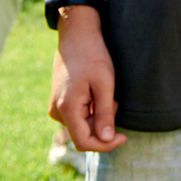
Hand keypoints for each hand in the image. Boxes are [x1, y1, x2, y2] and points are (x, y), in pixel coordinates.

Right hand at [49, 10, 122, 151]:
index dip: (105, 145)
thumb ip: (105, 114)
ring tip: (106, 94)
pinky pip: (78, 116)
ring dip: (99, 116)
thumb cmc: (92, 57)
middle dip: (104, 125)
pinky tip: (98, 93)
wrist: (77, 36)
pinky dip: (92, 110)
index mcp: (66, 109)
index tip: (124, 137)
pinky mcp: (60, 102)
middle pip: (84, 135)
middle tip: (114, 101)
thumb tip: (106, 140)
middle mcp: (57, 112)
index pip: (84, 142)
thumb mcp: (105, 84)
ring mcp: (56, 107)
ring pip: (82, 125)